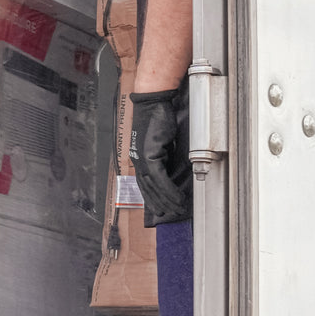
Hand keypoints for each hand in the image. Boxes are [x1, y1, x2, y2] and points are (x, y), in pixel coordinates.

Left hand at [129, 85, 192, 223]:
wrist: (155, 101)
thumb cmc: (159, 116)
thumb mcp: (163, 140)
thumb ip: (165, 154)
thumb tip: (173, 167)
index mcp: (139, 156)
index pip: (144, 182)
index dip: (152, 197)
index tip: (159, 207)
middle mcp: (138, 159)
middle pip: (147, 188)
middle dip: (158, 203)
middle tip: (168, 214)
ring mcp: (142, 157)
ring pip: (153, 186)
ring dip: (166, 200)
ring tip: (176, 209)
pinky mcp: (150, 154)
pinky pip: (159, 177)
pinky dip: (168, 189)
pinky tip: (176, 197)